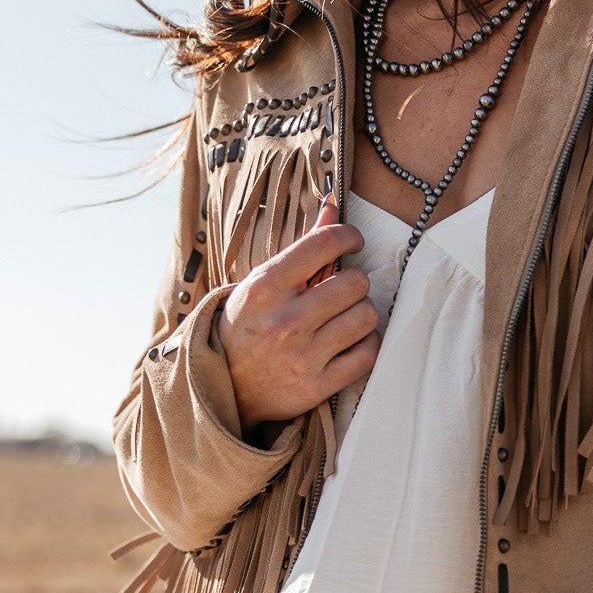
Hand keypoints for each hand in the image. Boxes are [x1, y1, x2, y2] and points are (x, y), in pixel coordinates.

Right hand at [214, 190, 380, 429]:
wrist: (224, 387)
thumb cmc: (248, 326)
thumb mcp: (262, 282)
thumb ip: (302, 246)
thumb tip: (333, 205)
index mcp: (266, 286)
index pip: (325, 243)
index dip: (349, 236)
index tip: (352, 241)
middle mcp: (285, 321)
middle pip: (356, 282)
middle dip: (353, 282)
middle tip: (342, 290)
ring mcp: (303, 356)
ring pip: (366, 316)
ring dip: (361, 314)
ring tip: (344, 317)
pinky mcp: (317, 386)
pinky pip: (368, 354)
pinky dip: (366, 345)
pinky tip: (350, 342)